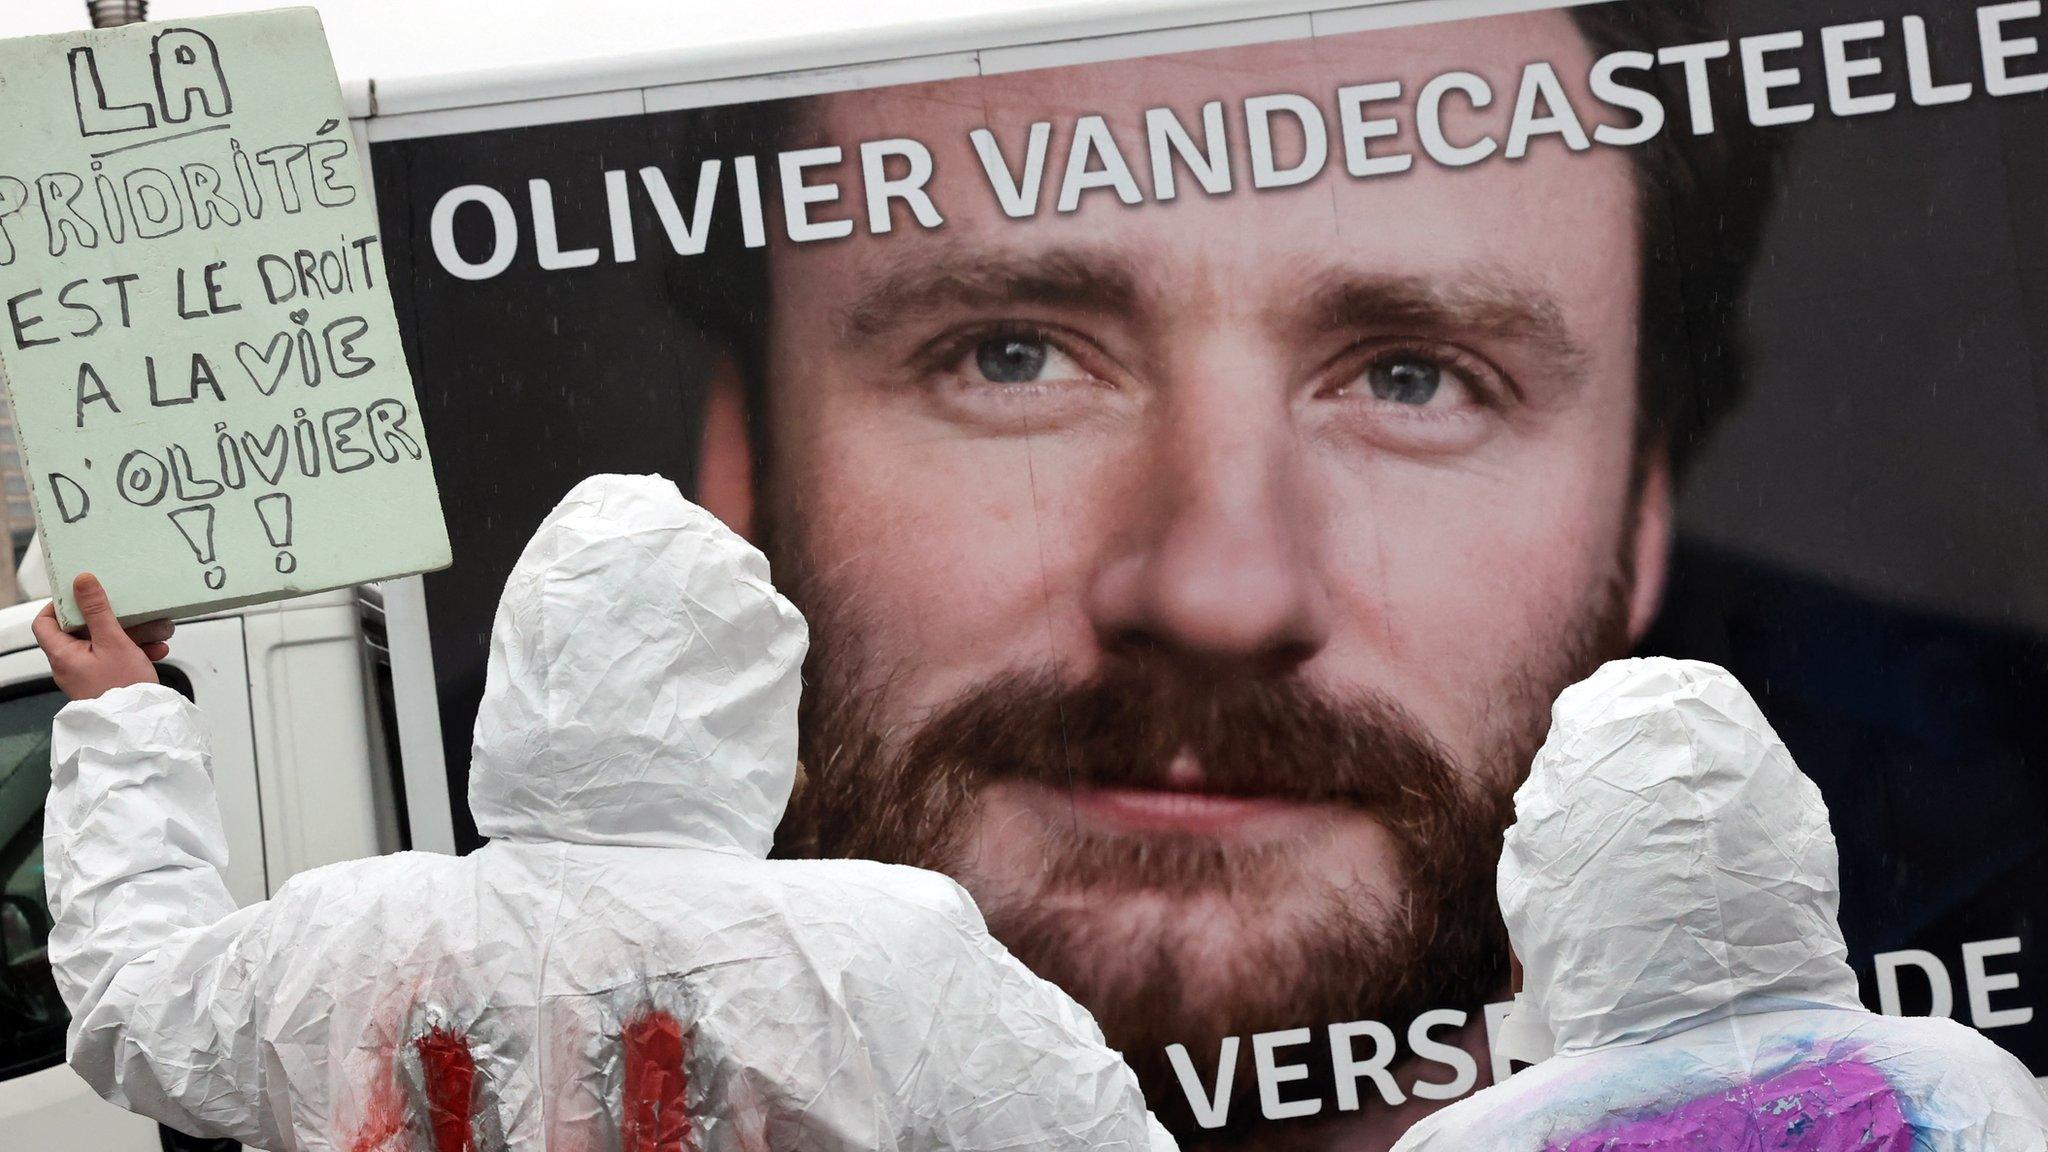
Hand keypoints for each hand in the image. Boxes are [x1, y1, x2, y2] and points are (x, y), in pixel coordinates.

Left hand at [31, 574, 173, 700]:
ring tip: (149, 634)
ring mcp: (85, 675)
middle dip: (106, 619)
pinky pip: (113, 660)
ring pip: (100, 645)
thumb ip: (97, 610)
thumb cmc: (122, 688)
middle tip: (122, 611)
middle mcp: (69, 666)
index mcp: (62, 655)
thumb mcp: (114, 641)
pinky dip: (132, 652)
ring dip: (126, 636)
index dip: (59, 605)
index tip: (80, 595)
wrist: (138, 727)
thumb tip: (82, 581)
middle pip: (78, 632)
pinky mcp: (102, 683)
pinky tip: (154, 651)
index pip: (44, 623)